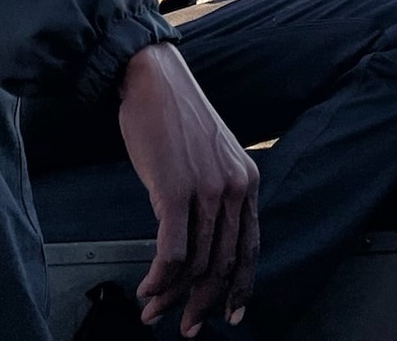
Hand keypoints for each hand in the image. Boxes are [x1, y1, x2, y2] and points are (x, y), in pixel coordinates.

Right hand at [118, 43, 259, 337]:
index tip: (229, 315)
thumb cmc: (175, 116)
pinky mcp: (175, 191)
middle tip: (186, 326)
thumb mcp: (210, 156)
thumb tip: (200, 241)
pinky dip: (159, 278)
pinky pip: (172, 252)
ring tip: (154, 310)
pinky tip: (147, 288)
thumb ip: (214, 194)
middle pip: (223, 264)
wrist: (153, 80)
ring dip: (173, 296)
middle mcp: (234, 187)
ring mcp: (207, 190)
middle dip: (202, 303)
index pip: (249, 247)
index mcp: (247, 181)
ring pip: (197, 264)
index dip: (240, 287)